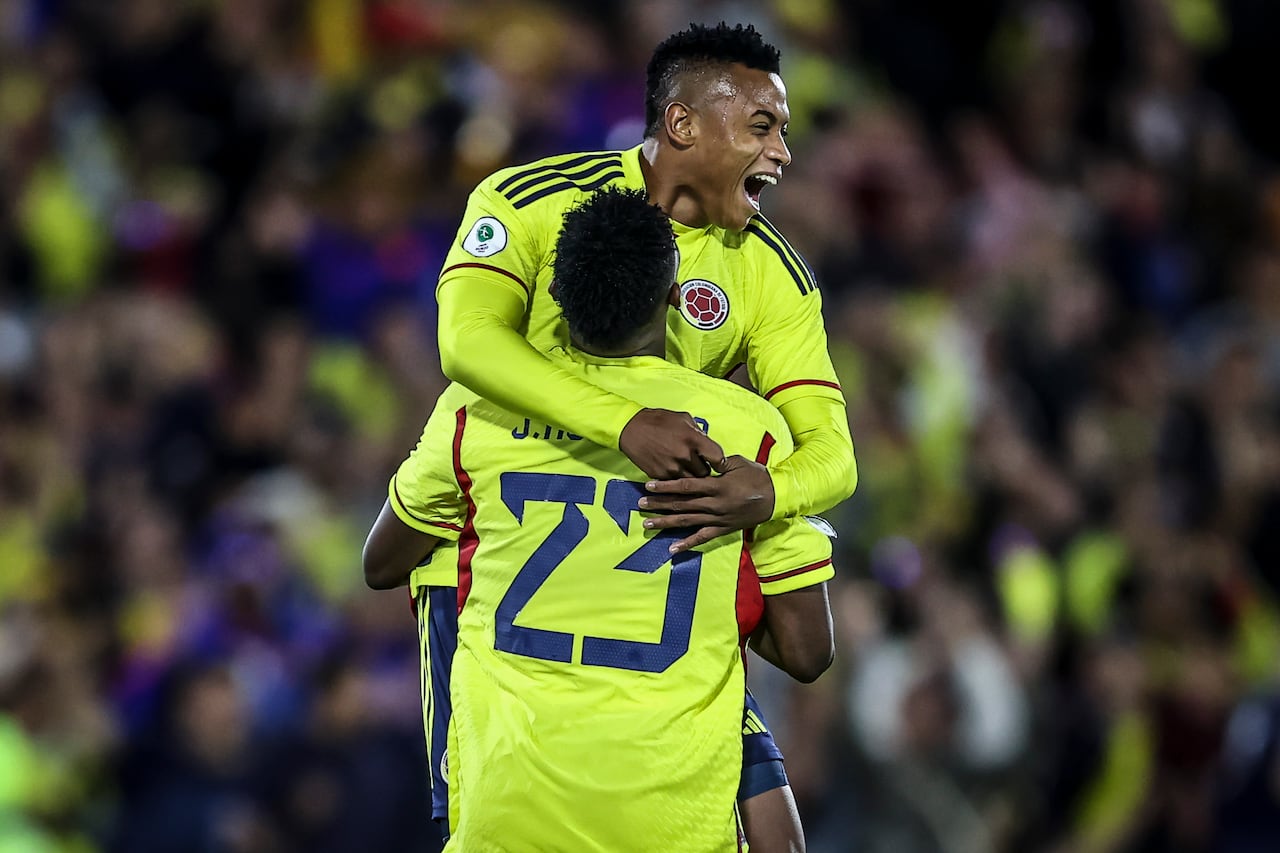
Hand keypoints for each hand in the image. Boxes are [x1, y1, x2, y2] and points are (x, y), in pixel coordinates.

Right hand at [619, 408, 723, 478]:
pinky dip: (676, 479)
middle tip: (699, 465)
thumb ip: (698, 431)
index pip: (718, 458)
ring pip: (691, 482)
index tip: (719, 464)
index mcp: (693, 439)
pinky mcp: (660, 475)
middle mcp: (685, 455)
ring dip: (690, 477)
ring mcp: (672, 468)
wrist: (631, 429)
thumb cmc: (658, 421)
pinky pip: (675, 483)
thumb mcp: (683, 418)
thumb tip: (706, 441)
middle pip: (705, 473)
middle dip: (704, 470)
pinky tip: (673, 472)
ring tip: (686, 469)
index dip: (720, 462)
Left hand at [638, 455, 774, 552]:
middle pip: (682, 505)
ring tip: (648, 524)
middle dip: (659, 505)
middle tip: (640, 505)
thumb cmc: (756, 476)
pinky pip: (702, 538)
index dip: (666, 485)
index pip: (686, 485)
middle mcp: (714, 504)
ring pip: (687, 522)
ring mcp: (718, 519)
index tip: (649, 485)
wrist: (776, 497)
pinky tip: (671, 548)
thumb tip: (699, 458)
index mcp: (717, 486)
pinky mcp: (722, 529)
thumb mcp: (736, 462)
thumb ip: (716, 462)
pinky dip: (687, 544)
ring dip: (666, 523)